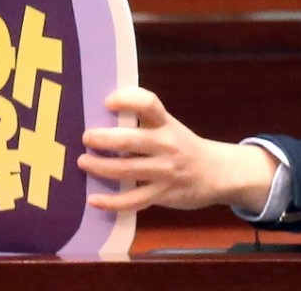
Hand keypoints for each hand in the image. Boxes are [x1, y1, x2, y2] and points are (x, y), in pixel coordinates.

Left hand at [77, 87, 278, 212]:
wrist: (217, 173)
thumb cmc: (184, 146)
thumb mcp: (169, 127)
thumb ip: (144, 121)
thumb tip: (103, 114)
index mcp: (166, 123)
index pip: (148, 104)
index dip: (127, 100)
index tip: (108, 102)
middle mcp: (166, 145)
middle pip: (130, 140)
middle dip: (103, 139)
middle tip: (85, 138)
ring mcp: (165, 171)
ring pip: (126, 170)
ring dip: (100, 167)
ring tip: (83, 162)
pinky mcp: (163, 194)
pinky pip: (132, 200)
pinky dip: (111, 202)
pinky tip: (93, 200)